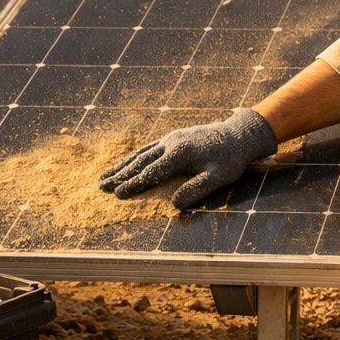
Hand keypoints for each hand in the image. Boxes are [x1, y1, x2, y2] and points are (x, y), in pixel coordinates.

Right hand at [98, 107, 277, 209]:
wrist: (238, 135)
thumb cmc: (230, 160)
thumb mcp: (219, 177)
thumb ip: (197, 189)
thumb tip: (175, 205)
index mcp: (180, 153)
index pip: (152, 172)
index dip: (134, 184)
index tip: (118, 195)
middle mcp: (171, 143)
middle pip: (140, 161)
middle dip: (120, 175)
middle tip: (101, 187)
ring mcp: (170, 138)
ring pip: (140, 153)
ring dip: (121, 166)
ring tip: (103, 177)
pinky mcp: (173, 137)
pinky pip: (148, 148)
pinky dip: (133, 157)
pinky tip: (124, 164)